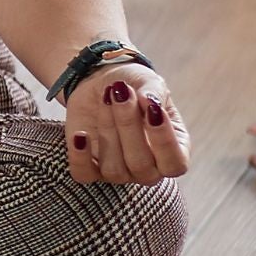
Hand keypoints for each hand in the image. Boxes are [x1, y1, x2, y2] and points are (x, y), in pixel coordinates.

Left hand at [61, 59, 190, 185]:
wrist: (102, 81)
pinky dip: (80, 156)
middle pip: (141, 165)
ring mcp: (120, 171)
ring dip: (108, 130)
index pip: (175, 164)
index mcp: (173, 150)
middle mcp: (149, 167)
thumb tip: (150, 102)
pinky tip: (80, 135)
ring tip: (106, 98)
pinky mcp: (90, 167)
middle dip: (128, 125)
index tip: (152, 109)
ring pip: (114, 169)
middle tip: (120, 92)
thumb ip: (154, 92)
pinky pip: (83, 174)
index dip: (164, 140)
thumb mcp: (149, 81)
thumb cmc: (134, 86)